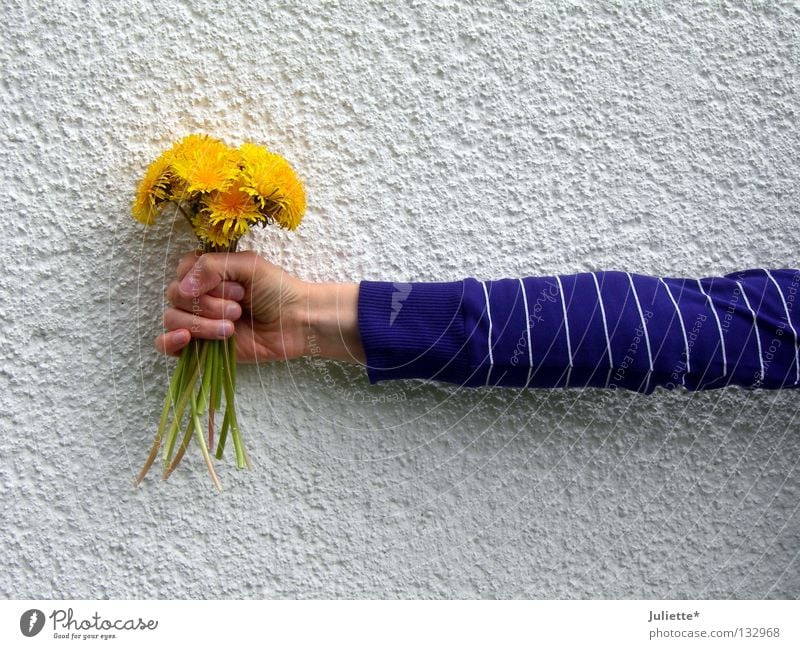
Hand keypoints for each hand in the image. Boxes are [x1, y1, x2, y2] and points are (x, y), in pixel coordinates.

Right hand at [155, 250, 363, 363]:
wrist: (296, 324)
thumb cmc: (277, 291)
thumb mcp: (248, 265)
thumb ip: (212, 266)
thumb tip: (182, 288)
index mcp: (208, 273)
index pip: (182, 271)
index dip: (203, 280)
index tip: (236, 288)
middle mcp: (200, 296)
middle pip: (176, 296)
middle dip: (208, 303)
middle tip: (239, 308)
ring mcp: (199, 321)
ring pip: (173, 319)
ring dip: (202, 323)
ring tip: (232, 327)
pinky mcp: (201, 346)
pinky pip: (166, 345)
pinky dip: (170, 341)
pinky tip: (186, 338)